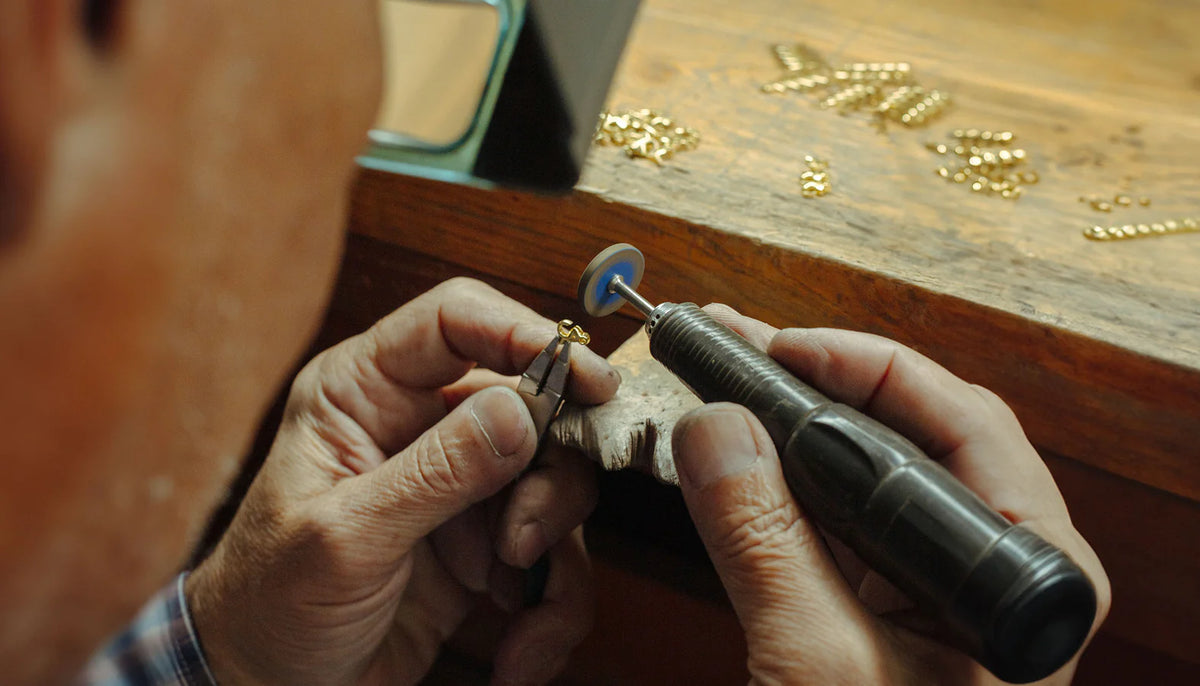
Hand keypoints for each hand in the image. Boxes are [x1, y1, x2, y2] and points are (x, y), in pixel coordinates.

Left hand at [185, 278, 618, 685]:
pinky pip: (553, 553)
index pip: (456, 321)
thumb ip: (434, 473)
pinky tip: (517, 645)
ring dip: (549, 548)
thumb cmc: (268, 605)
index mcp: (363, 393)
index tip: (586, 379)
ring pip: (553, 481)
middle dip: (545, 479)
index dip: (524, 334)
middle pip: (530, 406)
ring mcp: (458, 485)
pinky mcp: (486, 542)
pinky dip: (549, 604)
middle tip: (521, 539)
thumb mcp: (345, 538)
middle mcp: (418, 426)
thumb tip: (518, 410)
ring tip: (509, 595)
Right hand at [670, 305, 1109, 684]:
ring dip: (789, 431)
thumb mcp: (819, 668)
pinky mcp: (890, 609)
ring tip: (723, 384)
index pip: (962, 425)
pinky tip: (733, 459)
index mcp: (1029, 577)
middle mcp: (995, 571)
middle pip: (911, 438)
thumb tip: (715, 429)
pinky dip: (780, 487)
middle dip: (814, 388)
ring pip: (866, 478)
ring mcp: (940, 590)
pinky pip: (836, 524)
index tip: (779, 349)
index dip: (865, 370)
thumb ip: (764, 543)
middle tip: (736, 347)